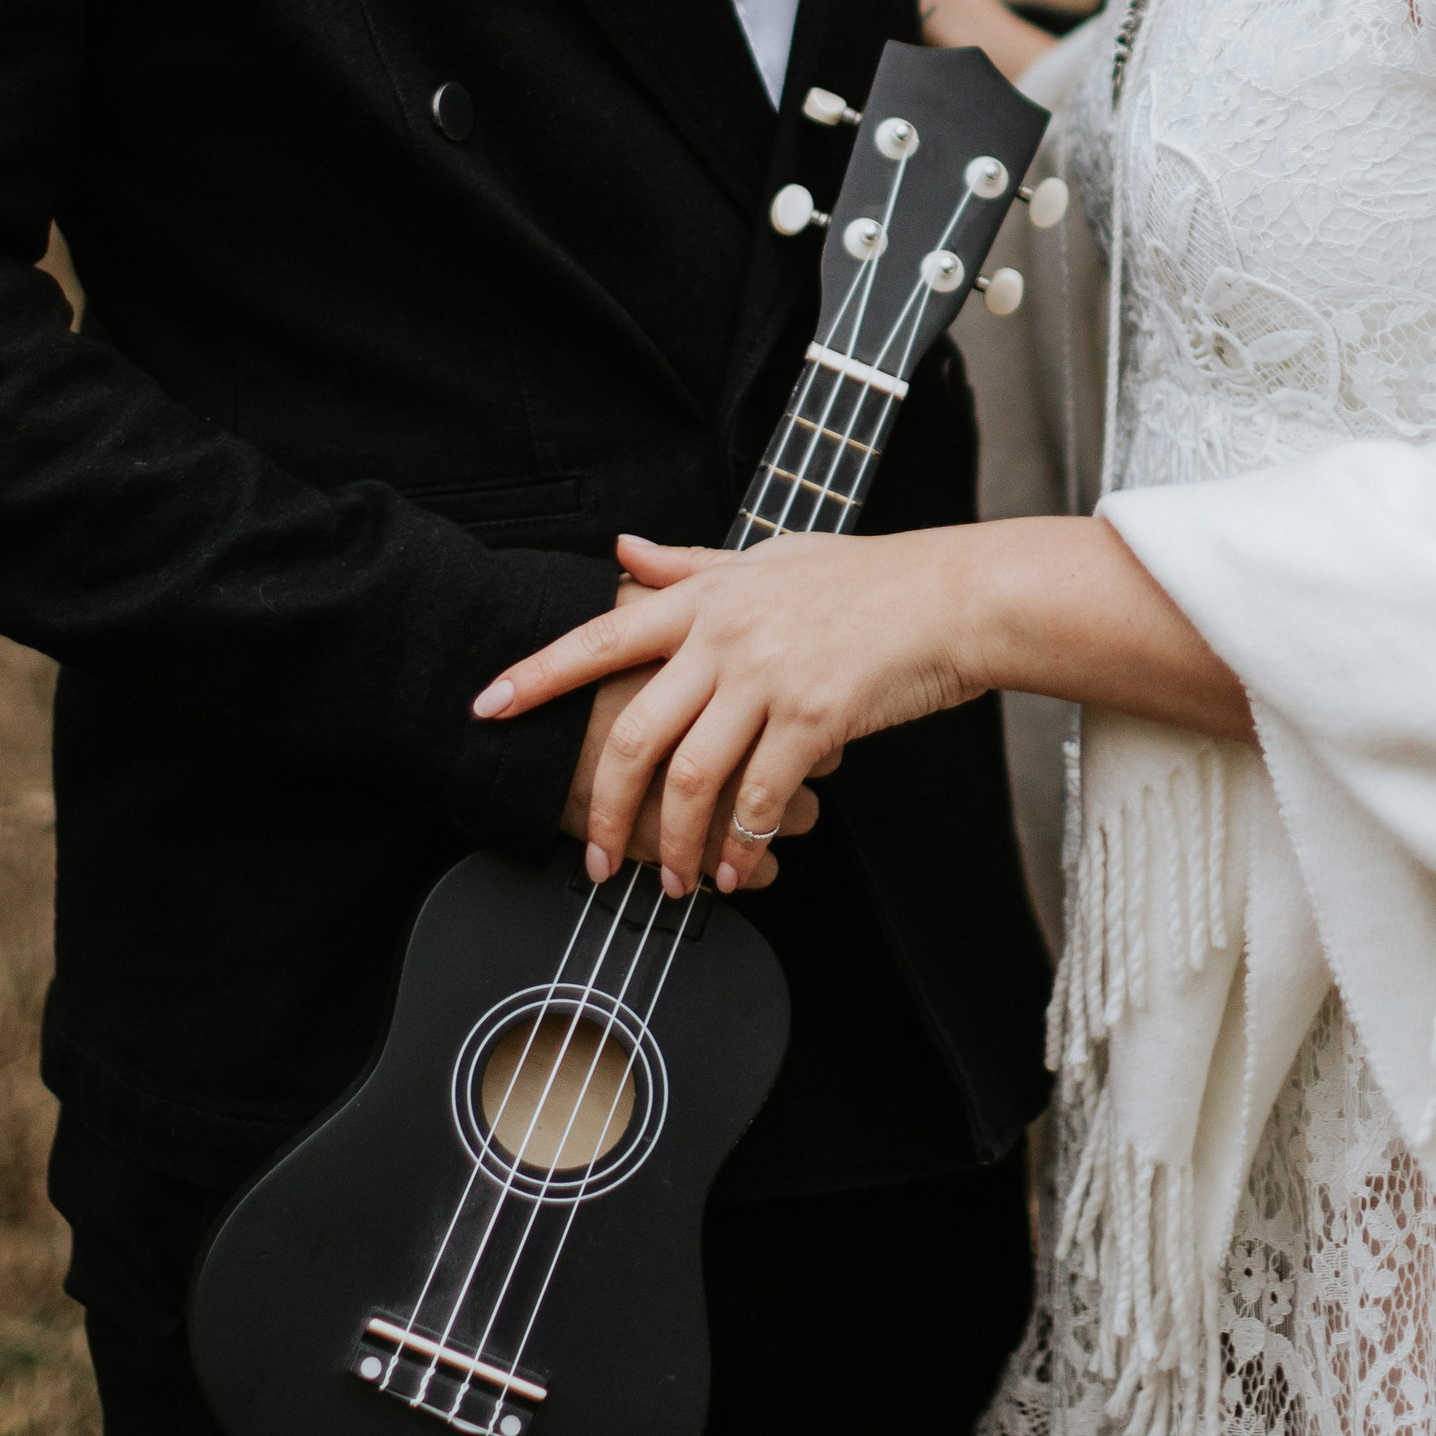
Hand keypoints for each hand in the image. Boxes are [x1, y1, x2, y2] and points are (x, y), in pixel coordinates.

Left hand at [493, 527, 974, 895]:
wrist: (950, 596)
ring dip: (675, 844)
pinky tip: (737, 873)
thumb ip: (687, 565)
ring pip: (692, 776)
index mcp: (705, 599)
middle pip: (635, 731)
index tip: (485, 708)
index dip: (536, 675)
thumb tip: (618, 551)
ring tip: (673, 884)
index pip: (599, 636)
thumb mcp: (766, 558)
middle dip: (604, 806)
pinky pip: (760, 797)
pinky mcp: (817, 716)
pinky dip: (741, 846)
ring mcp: (770, 676)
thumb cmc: (861, 579)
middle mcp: (726, 635)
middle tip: (593, 856)